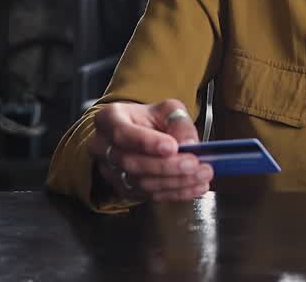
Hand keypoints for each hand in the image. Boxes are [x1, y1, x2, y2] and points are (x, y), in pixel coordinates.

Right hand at [88, 99, 213, 202]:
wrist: (140, 133)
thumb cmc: (149, 119)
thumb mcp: (167, 109)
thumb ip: (179, 123)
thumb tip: (189, 144)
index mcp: (110, 119)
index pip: (123, 133)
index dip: (148, 143)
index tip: (173, 147)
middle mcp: (103, 147)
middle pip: (132, 162)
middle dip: (167, 166)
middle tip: (194, 164)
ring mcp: (111, 171)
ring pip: (141, 182)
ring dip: (175, 182)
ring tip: (201, 175)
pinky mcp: (123, 189)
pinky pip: (149, 195)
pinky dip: (175, 193)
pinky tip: (195, 186)